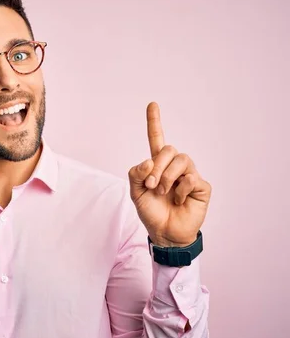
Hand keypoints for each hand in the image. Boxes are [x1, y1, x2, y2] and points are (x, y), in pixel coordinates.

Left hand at [128, 102, 211, 246]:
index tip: (152, 104)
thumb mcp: (136, 193)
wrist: (164, 233)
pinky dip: (180, 190)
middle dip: (156, 166)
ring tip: (163, 192)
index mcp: (158, 165)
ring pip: (181, 159)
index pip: (157, 139)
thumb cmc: (151, 211)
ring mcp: (190, 175)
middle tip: (151, 185)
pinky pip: (191, 178)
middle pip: (168, 149)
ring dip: (167, 176)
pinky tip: (178, 200)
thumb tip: (148, 161)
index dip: (155, 122)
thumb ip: (136, 174)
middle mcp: (175, 166)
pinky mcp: (201, 186)